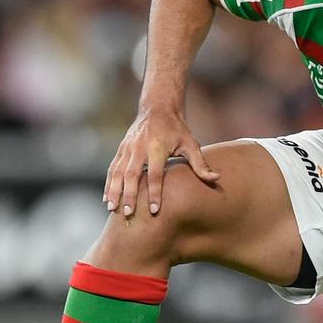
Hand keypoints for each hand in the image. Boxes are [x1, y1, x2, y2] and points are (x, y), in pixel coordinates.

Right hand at [104, 108, 218, 215]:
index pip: (156, 174)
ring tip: (112, 209)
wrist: (157, 108)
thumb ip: (200, 164)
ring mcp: (128, 148)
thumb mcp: (191, 143)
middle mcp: (140, 148)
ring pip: (117, 172)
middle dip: (129, 195)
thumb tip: (216, 179)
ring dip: (114, 191)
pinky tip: (107, 199)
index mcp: (158, 147)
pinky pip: (112, 169)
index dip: (155, 192)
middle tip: (128, 214)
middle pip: (132, 175)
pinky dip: (109, 184)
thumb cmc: (177, 130)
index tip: (155, 210)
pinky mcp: (121, 149)